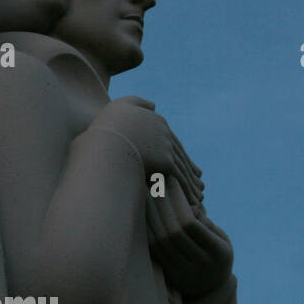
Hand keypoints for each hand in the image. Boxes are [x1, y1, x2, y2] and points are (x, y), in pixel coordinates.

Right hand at [89, 96, 203, 204]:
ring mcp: (166, 147)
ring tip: (198, 195)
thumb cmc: (107, 126)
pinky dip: (188, 190)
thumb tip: (154, 105)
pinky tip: (193, 200)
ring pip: (183, 166)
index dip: (173, 150)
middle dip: (188, 167)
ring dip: (192, 182)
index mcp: (155, 119)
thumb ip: (137, 103)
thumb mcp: (121, 106)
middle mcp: (164, 132)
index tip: (179, 161)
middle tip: (197, 179)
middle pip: (179, 152)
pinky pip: (180, 178)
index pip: (167, 137)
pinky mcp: (166, 162)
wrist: (105, 141)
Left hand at [146, 175, 232, 294]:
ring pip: (160, 240)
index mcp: (219, 253)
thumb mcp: (221, 238)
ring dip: (150, 214)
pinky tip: (142, 211)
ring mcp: (182, 272)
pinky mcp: (168, 275)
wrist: (210, 289)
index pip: (191, 224)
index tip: (171, 181)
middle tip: (153, 183)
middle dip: (161, 204)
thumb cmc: (216, 254)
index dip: (179, 201)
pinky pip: (152, 249)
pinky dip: (146, 229)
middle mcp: (200, 265)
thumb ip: (206, 222)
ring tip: (145, 193)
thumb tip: (187, 202)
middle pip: (172, 231)